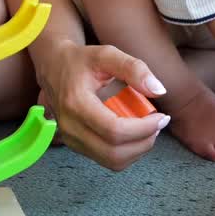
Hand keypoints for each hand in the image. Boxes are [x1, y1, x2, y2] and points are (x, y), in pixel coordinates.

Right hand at [36, 41, 170, 170]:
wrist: (53, 67)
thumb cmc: (81, 60)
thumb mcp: (107, 54)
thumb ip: (134, 68)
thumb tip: (159, 91)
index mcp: (76, 104)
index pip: (115, 131)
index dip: (143, 128)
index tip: (161, 116)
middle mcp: (70, 127)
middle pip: (114, 152)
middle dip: (144, 141)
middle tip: (159, 123)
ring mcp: (71, 140)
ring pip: (113, 161)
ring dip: (138, 149)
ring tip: (148, 128)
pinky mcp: (76, 146)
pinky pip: (107, 160)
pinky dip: (127, 151)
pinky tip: (134, 133)